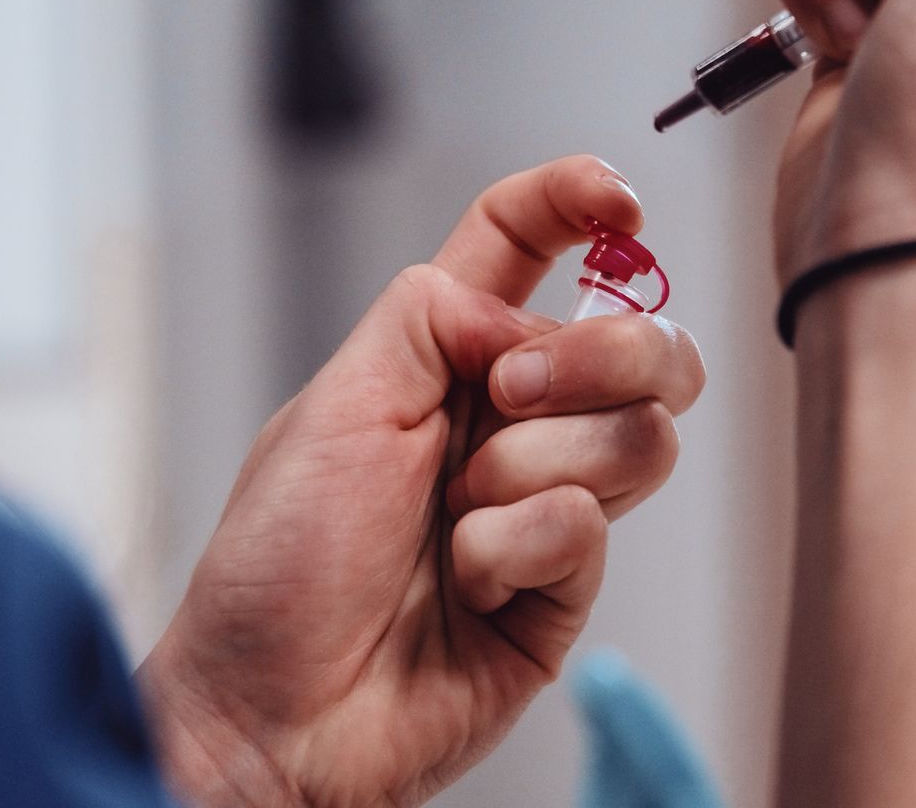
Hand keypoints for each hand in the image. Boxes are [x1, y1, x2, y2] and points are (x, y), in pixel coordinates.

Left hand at [138, 156, 705, 807]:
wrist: (272, 716)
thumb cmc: (278, 567)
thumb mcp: (336, 404)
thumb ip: (434, 317)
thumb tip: (529, 311)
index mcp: (447, 358)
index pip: (528, 247)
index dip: (578, 202)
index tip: (617, 199)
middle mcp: (511, 421)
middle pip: (640, 340)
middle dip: (597, 353)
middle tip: (509, 394)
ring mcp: (548, 503)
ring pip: (642, 432)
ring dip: (533, 465)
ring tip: (459, 517)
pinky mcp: (568, 587)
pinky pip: (590, 524)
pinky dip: (518, 546)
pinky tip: (467, 582)